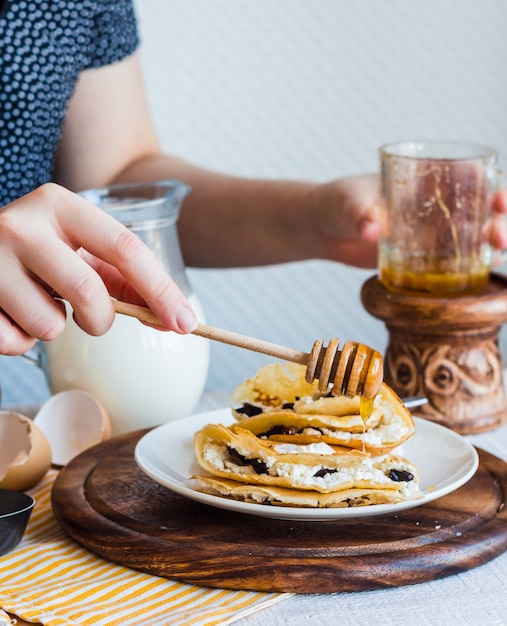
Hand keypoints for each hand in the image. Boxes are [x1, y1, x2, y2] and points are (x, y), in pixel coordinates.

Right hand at [0, 183, 196, 355]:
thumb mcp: (79, 252)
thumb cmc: (38, 254)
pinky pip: (14, 343)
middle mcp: (23, 224)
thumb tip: (174, 319)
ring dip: (52, 328)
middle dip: (100, 320)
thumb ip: (123, 281)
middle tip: (91, 319)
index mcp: (61, 205)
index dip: (160, 291)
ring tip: (35, 305)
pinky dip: (20, 342)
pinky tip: (10, 314)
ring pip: (49, 325)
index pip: (125, 248)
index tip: (186, 323)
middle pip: (88, 291)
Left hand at [316, 175, 506, 268]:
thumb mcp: (349, 202)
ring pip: (475, 239)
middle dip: (501, 222)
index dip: (496, 186)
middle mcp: (435, 207)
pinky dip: (471, 269)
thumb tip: (371, 230)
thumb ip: (360, 212)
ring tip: (495, 258)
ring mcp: (430, 234)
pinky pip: (453, 264)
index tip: (499, 197)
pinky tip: (479, 278)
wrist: (321, 229)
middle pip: (483, 211)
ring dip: (493, 248)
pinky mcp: (420, 259)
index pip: (472, 178)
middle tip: (499, 237)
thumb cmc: (337, 203)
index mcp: (426, 181)